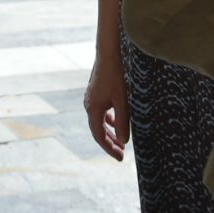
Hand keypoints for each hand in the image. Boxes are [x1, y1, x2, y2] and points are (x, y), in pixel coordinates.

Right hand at [84, 43, 128, 160]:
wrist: (107, 54)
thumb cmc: (115, 76)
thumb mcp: (122, 101)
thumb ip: (122, 122)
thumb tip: (124, 141)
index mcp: (93, 110)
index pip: (99, 136)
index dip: (109, 149)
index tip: (120, 158)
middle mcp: (89, 106)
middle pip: (98, 131)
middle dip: (110, 143)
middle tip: (122, 154)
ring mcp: (91, 99)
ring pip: (99, 122)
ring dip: (109, 133)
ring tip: (120, 142)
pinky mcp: (96, 93)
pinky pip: (101, 113)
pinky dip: (108, 121)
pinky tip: (115, 122)